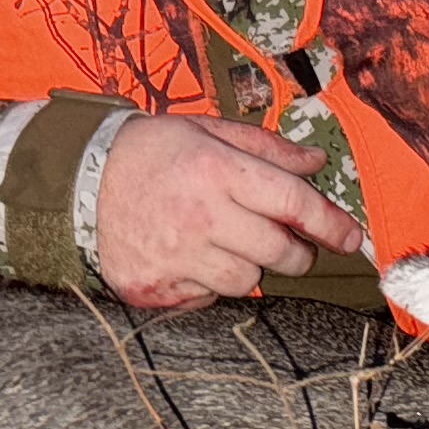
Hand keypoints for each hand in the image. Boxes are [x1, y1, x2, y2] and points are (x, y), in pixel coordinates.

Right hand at [93, 114, 369, 309]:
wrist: (77, 181)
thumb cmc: (149, 152)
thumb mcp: (207, 131)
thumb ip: (265, 148)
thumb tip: (316, 162)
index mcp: (217, 170)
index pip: (294, 204)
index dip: (331, 224)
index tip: (351, 236)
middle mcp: (201, 216)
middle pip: (279, 252)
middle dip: (297, 253)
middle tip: (290, 244)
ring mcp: (176, 256)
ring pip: (247, 282)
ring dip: (252, 268)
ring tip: (231, 245)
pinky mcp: (155, 286)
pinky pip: (206, 298)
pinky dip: (210, 284)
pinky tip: (193, 259)